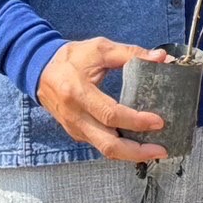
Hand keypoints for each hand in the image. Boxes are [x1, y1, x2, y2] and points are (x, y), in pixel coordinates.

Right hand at [36, 38, 171, 161]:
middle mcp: (75, 116)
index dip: (135, 121)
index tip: (158, 122)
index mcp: (78, 93)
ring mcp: (75, 128)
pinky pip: (100, 145)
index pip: (110, 115)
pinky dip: (121, 148)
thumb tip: (161, 58)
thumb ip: (131, 53)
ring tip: (155, 151)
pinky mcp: (77, 133)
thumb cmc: (71, 58)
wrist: (40, 70)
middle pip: (108, 144)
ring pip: (104, 149)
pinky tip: (138, 144)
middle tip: (162, 149)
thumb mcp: (100, 49)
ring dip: (131, 154)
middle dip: (137, 151)